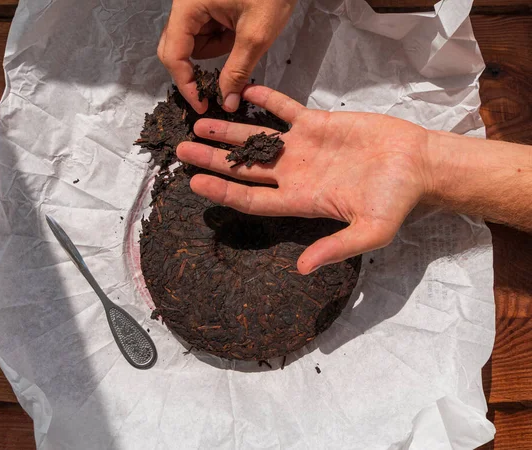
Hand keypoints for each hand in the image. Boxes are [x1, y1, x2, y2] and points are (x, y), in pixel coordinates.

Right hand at [158, 0, 296, 113]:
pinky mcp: (206, 6)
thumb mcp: (256, 35)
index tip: (201, 104)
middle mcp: (184, 5)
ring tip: (241, 38)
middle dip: (199, 66)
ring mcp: (195, 5)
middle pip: (177, 49)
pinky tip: (239, 30)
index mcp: (188, 7)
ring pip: (194, 43)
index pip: (173, 54)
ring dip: (216, 51)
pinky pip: (205, 33)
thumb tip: (226, 102)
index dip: (185, 83)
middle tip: (220, 83)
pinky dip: (222, 40)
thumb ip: (237, 71)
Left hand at [176, 85, 433, 273]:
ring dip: (229, 131)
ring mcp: (304, 148)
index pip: (253, 198)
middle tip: (182, 152)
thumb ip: (336, 247)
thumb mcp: (370, 231)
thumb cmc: (396, 200)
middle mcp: (296, 174)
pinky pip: (286, 110)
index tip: (195, 183)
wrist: (418, 165)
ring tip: (200, 124)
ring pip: (258, 138)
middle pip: (245, 168)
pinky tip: (247, 92)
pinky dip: (269, 100)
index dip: (223, 192)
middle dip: (213, 160)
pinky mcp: (318, 124)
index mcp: (302, 199)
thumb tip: (303, 269)